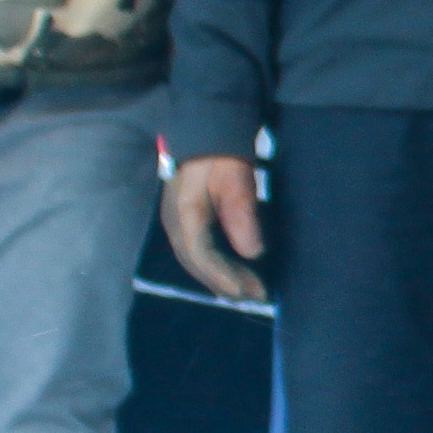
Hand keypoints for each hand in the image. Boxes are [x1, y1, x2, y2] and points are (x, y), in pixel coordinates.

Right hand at [161, 153, 268, 301]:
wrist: (206, 136)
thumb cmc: (223, 156)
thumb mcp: (237, 181)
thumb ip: (242, 216)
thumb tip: (253, 253)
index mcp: (185, 213)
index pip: (201, 255)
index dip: (224, 277)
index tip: (247, 291)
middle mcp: (175, 223)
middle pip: (197, 263)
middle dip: (226, 283)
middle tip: (257, 296)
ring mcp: (177, 223)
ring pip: (196, 260)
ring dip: (222, 278)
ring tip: (251, 290)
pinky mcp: (185, 222)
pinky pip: (199, 252)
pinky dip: (217, 267)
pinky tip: (236, 274)